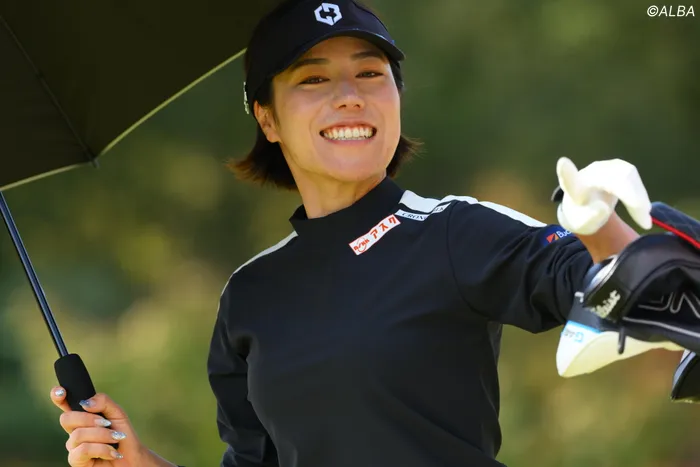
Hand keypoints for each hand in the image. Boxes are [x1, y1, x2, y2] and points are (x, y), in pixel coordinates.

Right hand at [50, 386, 165, 466]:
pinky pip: (83, 450)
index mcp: (83, 416)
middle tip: (107, 423)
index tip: (60, 391)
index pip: (65, 404)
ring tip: (116, 439)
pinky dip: (102, 449)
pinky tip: (112, 453)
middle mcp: (74, 431)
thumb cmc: (123, 435)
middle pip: (66, 418)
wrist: (131, 458)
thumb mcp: (117, 414)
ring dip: (102, 435)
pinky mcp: (76, 461)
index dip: (58, 396)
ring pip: (78, 435)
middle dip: (88, 419)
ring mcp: (74, 447)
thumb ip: (103, 402)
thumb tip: (85, 403)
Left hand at [555, 157, 651, 234]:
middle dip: (633, 198)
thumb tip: (603, 208)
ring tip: (644, 218)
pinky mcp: (617, 166)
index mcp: (574, 187)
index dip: (566, 172)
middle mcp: (589, 172)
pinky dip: (640, 193)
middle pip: (614, 178)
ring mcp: (604, 166)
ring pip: (628, 175)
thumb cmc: (583, 216)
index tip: (562, 163)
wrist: (587, 206)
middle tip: (644, 221)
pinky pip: (632, 176)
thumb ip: (590, 218)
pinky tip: (643, 209)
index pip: (569, 180)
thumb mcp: (583, 224)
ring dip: (640, 196)